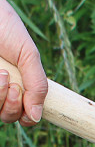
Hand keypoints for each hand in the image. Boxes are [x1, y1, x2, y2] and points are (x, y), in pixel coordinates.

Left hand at [0, 0, 46, 125]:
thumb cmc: (6, 28)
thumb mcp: (30, 56)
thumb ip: (38, 85)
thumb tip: (37, 116)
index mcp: (19, 86)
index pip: (24, 115)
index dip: (27, 118)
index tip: (30, 107)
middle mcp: (2, 88)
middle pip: (8, 117)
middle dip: (14, 107)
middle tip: (16, 87)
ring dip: (2, 98)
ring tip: (3, 74)